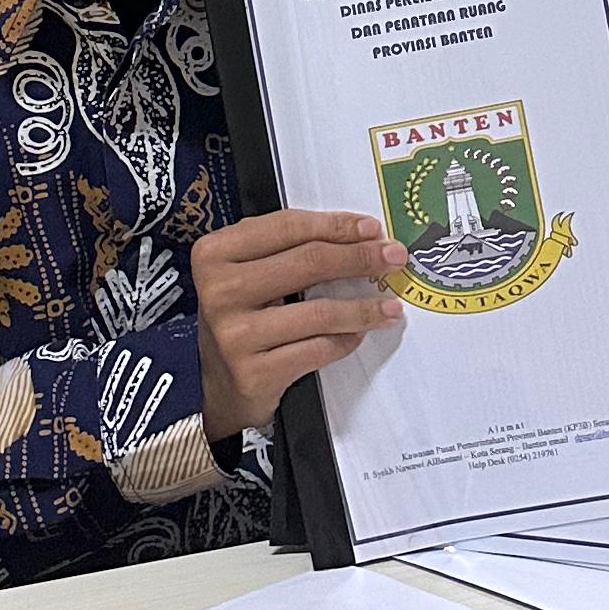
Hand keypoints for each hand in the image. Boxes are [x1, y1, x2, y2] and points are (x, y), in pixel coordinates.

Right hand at [193, 211, 404, 437]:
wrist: (220, 383)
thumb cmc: (242, 316)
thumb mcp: (248, 273)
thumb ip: (287, 249)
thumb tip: (359, 236)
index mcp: (215, 254)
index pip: (287, 227)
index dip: (335, 226)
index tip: (371, 228)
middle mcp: (220, 291)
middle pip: (308, 262)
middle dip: (359, 258)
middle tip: (394, 257)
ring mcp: (234, 334)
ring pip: (319, 311)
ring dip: (363, 307)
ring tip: (390, 306)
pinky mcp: (254, 372)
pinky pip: (317, 349)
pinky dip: (345, 340)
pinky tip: (360, 334)